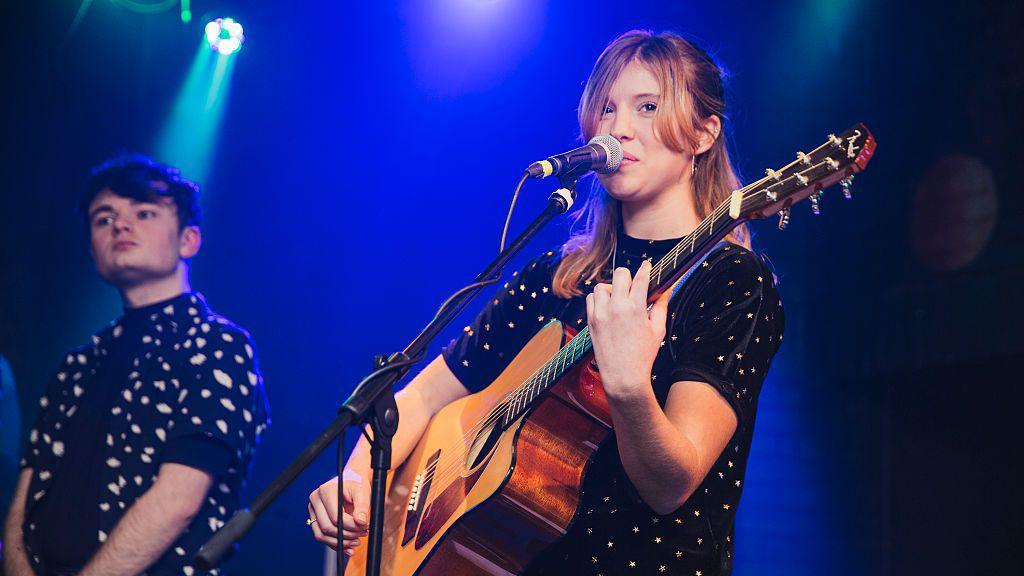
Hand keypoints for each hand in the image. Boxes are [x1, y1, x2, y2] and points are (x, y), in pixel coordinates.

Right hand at [308, 469, 369, 553]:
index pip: (335, 517)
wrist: (350, 486)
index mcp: (325, 491)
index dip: (351, 526)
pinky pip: (322, 537)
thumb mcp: (362, 492)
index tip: (364, 527)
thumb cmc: (356, 487)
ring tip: (357, 541)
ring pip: (322, 535)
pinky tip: (349, 547)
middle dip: (347, 535)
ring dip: (341, 543)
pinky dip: (335, 545)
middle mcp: (315, 500)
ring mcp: (312, 511)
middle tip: (362, 534)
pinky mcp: (314, 520)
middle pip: (327, 527)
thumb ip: (362, 506)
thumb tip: (361, 522)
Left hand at [586, 260, 669, 398]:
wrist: (623, 376)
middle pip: (620, 274)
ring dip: (611, 289)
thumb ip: (661, 307)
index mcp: (636, 308)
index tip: (648, 266)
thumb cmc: (643, 355)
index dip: (646, 268)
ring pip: (602, 286)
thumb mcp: (658, 330)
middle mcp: (616, 307)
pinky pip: (591, 298)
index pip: (641, 278)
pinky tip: (608, 308)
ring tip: (619, 300)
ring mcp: (601, 313)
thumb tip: (667, 290)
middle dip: (628, 277)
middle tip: (633, 287)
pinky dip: (599, 299)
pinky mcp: (591, 321)